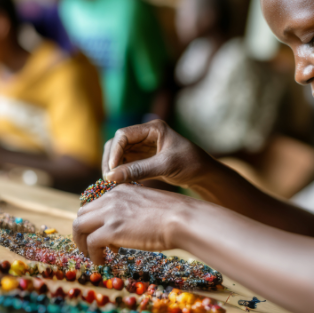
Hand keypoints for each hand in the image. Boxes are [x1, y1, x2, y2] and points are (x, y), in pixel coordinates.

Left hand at [72, 183, 195, 263]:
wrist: (182, 218)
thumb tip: (127, 227)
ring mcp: (110, 213)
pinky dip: (93, 254)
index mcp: (121, 190)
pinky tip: (102, 262)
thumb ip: (133, 210)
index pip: (95, 204)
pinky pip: (91, 243)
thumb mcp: (148, 204)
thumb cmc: (174, 214)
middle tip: (90, 246)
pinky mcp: (111, 230)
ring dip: (82, 243)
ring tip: (92, 256)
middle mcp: (112, 198)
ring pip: (80, 226)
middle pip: (83, 214)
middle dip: (83, 231)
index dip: (94, 221)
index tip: (100, 234)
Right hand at [102, 120, 218, 187]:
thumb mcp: (165, 166)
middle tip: (109, 180)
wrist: (204, 173)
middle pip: (117, 144)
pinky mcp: (143, 159)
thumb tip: (111, 177)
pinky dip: (120, 173)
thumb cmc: (190, 164)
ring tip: (114, 184)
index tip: (112, 170)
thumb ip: (139, 170)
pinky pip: (125, 164)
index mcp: (153, 128)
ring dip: (114, 168)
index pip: (123, 135)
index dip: (115, 152)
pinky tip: (121, 184)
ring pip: (118, 155)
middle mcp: (145, 135)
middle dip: (111, 161)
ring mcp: (143, 146)